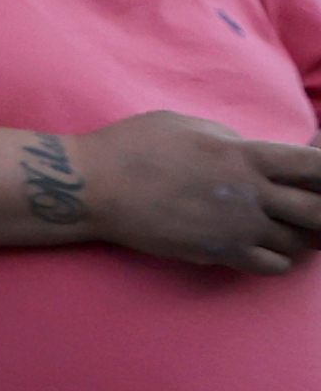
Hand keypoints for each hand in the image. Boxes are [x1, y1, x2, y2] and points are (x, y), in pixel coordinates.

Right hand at [71, 113, 320, 272]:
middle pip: (319, 211)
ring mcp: (237, 229)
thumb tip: (253, 152)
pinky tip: (261, 245)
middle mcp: (250, 194)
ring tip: (282, 225)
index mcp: (244, 155)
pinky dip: (277, 258)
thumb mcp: (186, 124)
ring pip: (299, 242)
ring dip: (299, 234)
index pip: (315, 166)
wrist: (93, 188)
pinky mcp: (221, 255)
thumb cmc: (132, 146)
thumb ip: (230, 139)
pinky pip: (274, 266)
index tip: (320, 175)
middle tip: (310, 208)